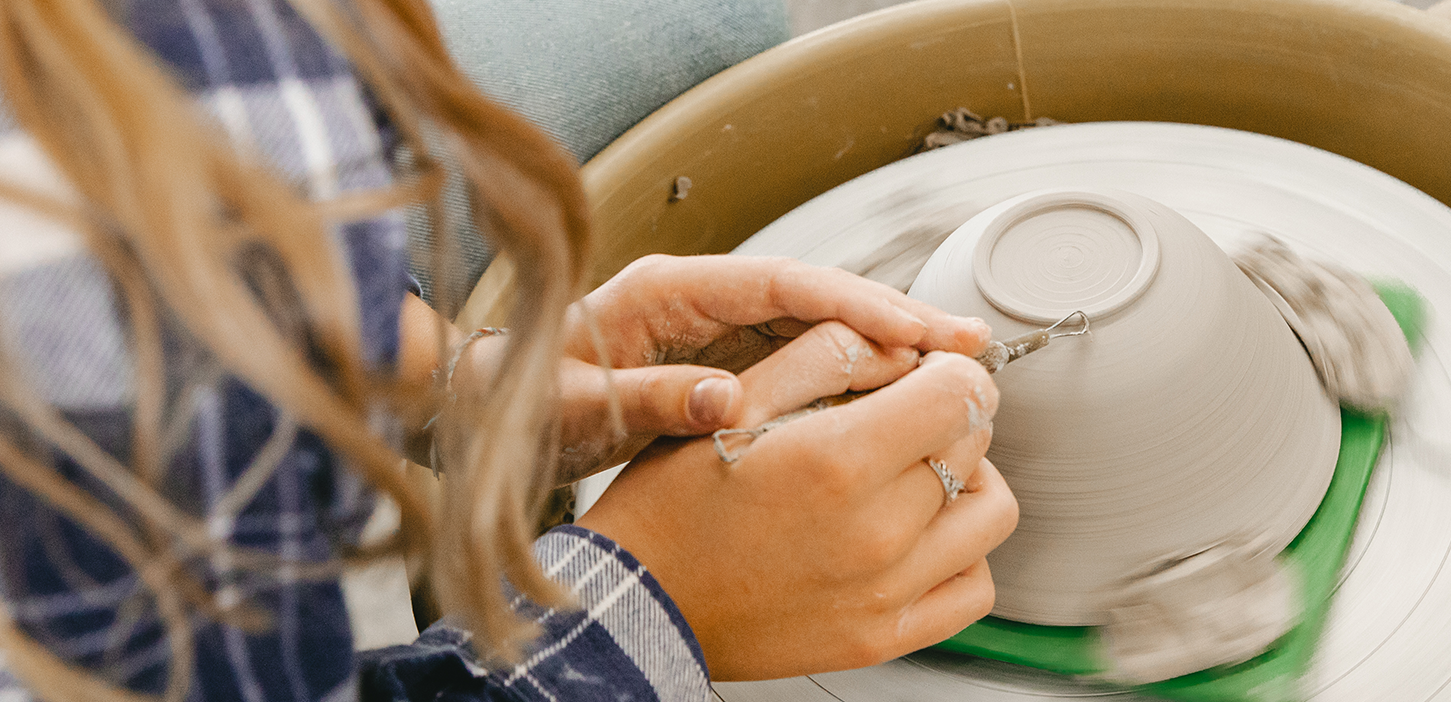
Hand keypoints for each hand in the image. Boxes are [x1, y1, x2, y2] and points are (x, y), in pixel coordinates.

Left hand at [546, 254, 990, 481]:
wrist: (482, 412)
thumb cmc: (518, 402)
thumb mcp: (575, 408)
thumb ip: (647, 400)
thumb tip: (728, 407)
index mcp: (667, 291)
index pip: (781, 283)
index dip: (853, 304)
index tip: (913, 332)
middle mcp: (702, 301)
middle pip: (817, 300)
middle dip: (895, 320)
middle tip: (967, 345)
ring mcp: (718, 332)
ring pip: (821, 331)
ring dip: (889, 350)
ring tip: (959, 371)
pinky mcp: (726, 367)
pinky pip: (805, 366)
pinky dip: (857, 381)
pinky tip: (903, 403)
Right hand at [575, 321, 1018, 680]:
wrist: (641, 602)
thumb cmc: (675, 502)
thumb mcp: (736, 401)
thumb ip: (824, 356)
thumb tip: (901, 340)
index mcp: (836, 459)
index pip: (960, 392)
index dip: (951, 371)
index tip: (930, 375)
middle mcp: (873, 530)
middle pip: (975, 444)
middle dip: (951, 417)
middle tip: (908, 420)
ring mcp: (884, 591)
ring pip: (992, 512)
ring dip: (970, 481)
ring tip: (920, 475)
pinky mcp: (881, 637)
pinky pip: (974, 589)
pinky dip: (964, 554)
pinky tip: (922, 536)